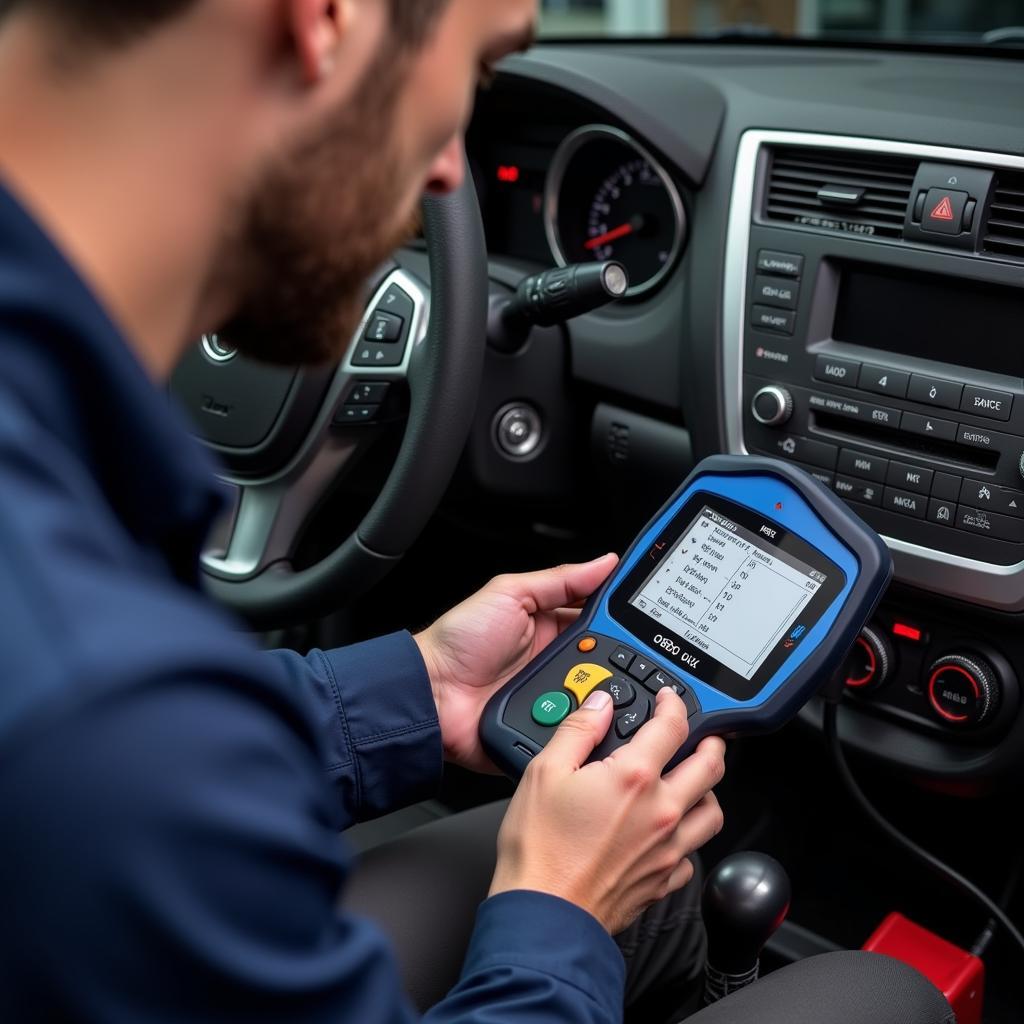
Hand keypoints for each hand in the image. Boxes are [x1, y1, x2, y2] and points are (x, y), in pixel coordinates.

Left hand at [413, 554, 618, 772]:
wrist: (432, 694)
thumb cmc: (459, 641)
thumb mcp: (510, 594)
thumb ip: (560, 579)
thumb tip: (604, 562)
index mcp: (554, 626)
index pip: (602, 620)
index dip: (622, 620)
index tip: (647, 617)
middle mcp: (558, 662)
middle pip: (609, 660)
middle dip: (618, 659)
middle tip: (609, 655)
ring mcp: (556, 698)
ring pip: (600, 697)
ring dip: (602, 692)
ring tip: (592, 684)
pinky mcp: (550, 729)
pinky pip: (580, 729)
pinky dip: (587, 723)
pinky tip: (587, 715)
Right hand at [489, 688, 725, 934]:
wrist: (544, 913)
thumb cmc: (540, 849)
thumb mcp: (544, 772)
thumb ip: (577, 730)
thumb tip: (599, 705)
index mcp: (633, 777)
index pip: (672, 726)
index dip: (674, 704)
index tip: (669, 700)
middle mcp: (661, 811)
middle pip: (709, 767)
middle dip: (711, 743)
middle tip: (703, 734)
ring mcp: (667, 849)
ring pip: (712, 812)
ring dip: (708, 790)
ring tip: (694, 781)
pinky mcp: (663, 881)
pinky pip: (693, 855)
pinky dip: (689, 837)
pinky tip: (672, 832)